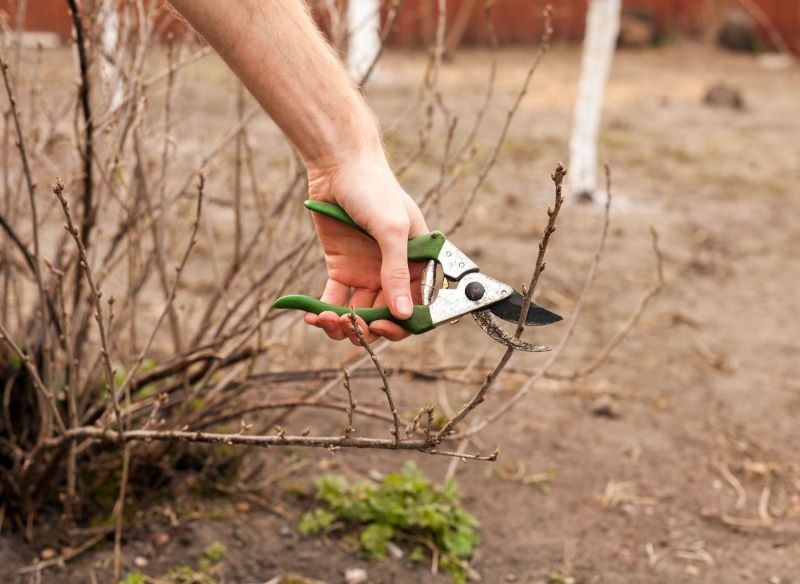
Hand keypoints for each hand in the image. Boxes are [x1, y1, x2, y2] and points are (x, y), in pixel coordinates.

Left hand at [305, 158, 428, 343]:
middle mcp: (394, 273)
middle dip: (368, 328)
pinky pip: (334, 300)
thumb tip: (405, 314)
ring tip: (326, 320)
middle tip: (349, 325)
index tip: (382, 328)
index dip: (402, 325)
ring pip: (359, 314)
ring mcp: (366, 273)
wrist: (338, 166)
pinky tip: (312, 317)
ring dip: (344, 324)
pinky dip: (323, 312)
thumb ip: (397, 271)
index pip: (416, 307)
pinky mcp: (341, 269)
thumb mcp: (391, 229)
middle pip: (386, 317)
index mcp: (418, 264)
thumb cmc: (374, 189)